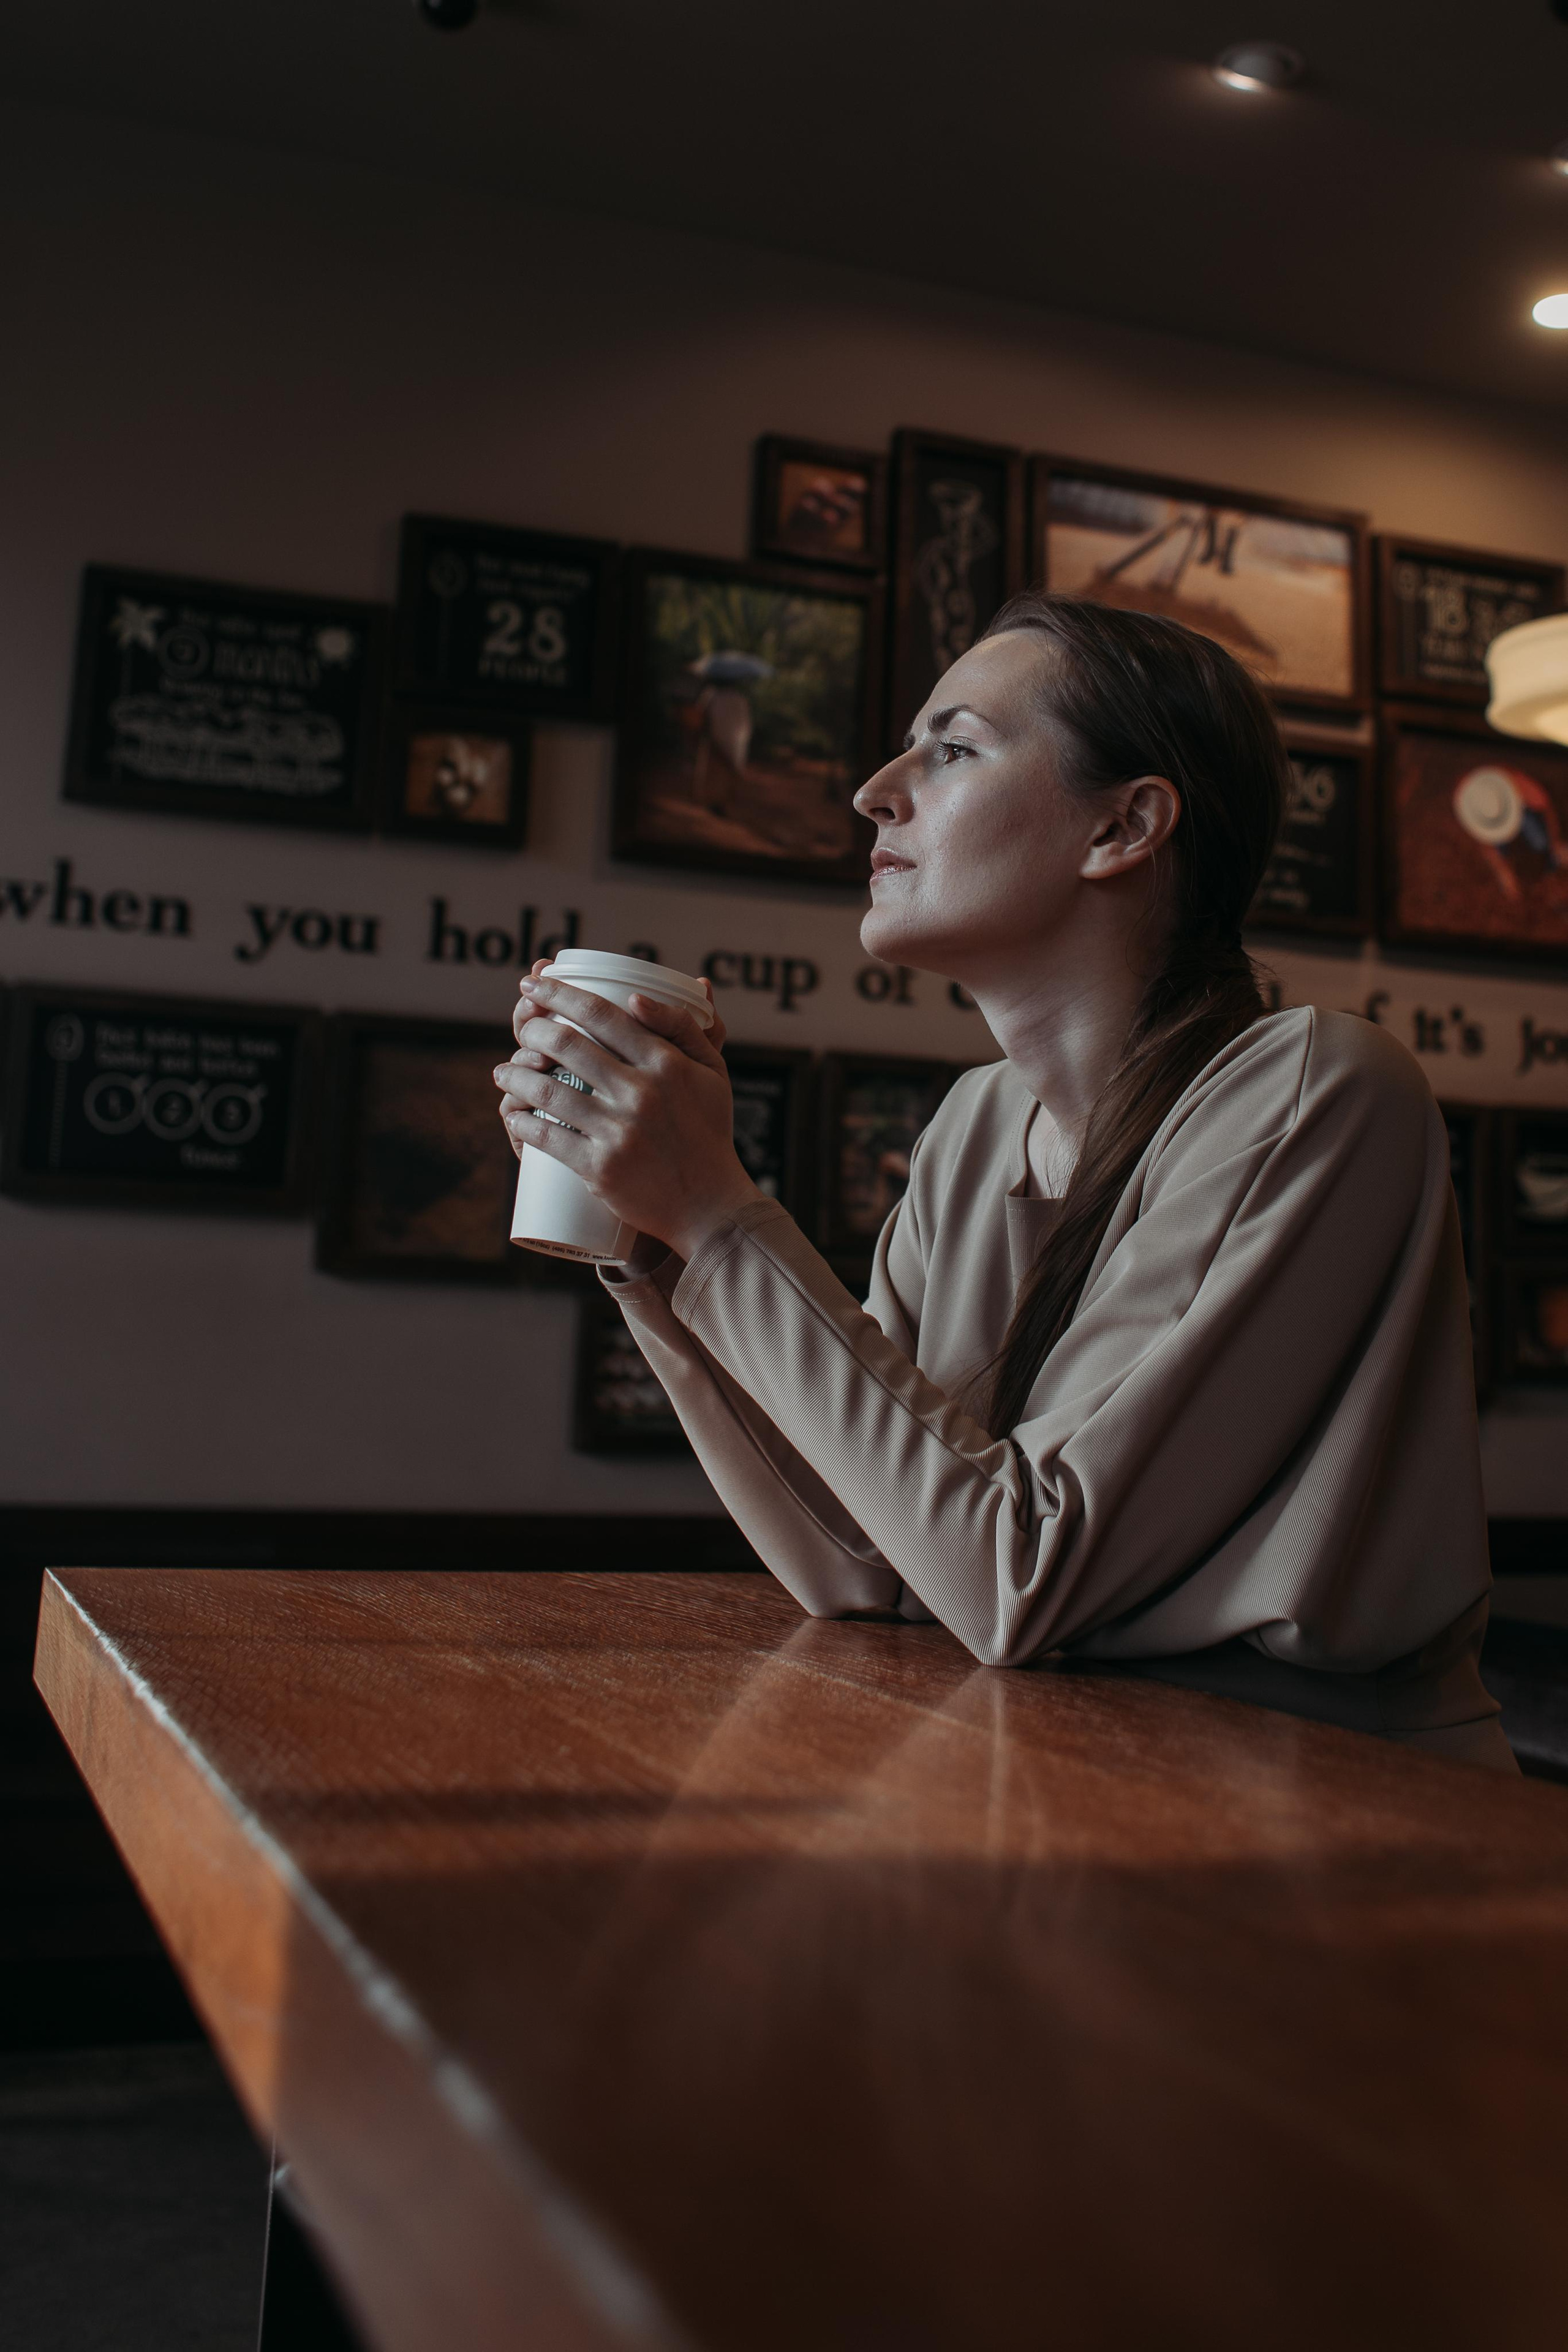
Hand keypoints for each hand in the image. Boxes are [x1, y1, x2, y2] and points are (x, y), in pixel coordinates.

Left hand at [493, 961, 764, 1260]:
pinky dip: (522, 1121)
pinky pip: (547, 1136)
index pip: (602, 1014)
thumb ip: (682, 1026)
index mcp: (667, 1063)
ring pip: (547, 1089)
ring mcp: (619, 1131)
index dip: (558, 993)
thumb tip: (634, 996)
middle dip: (531, 1029)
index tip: (532, 984)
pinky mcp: (600, 1168)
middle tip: (522, 1030)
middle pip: (566, 1045)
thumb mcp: (713, 1072)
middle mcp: (642, 1093)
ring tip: (503, 1073)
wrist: (709, 1205)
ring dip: (514, 1075)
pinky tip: (513, 1114)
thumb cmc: (708, 1132)